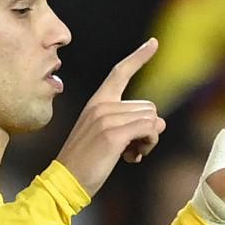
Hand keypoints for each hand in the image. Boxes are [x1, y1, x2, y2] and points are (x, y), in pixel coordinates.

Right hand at [56, 38, 164, 196]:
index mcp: (96, 102)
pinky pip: (148, 130)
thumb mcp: (102, 136)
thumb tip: (159, 123)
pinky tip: (133, 158)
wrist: (65, 181)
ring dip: (149, 140)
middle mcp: (101, 106)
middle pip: (148, 106)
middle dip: (148, 129)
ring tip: (131, 154)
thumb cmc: (85, 163)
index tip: (154, 42)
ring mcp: (106, 119)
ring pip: (152, 119)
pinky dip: (148, 144)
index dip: (139, 57)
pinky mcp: (113, 134)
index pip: (120, 73)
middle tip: (133, 149)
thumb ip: (127, 123)